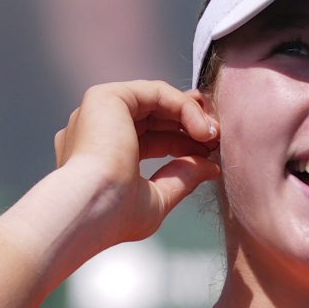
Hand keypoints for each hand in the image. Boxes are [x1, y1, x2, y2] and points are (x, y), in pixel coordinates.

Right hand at [51, 80, 220, 251]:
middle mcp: (97, 129)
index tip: (211, 155)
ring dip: (191, 114)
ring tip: (215, 134)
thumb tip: (211, 168)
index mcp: (103, 154)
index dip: (184, 144)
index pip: (152, 140)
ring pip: (156, 101)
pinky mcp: (105, 97)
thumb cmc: (115, 215)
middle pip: (154, 117)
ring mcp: (98, 111)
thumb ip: (181, 178)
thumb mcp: (157, 199)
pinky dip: (183, 105)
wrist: (89, 208)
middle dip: (190, 124)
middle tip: (219, 137)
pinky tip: (202, 128)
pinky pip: (155, 92)